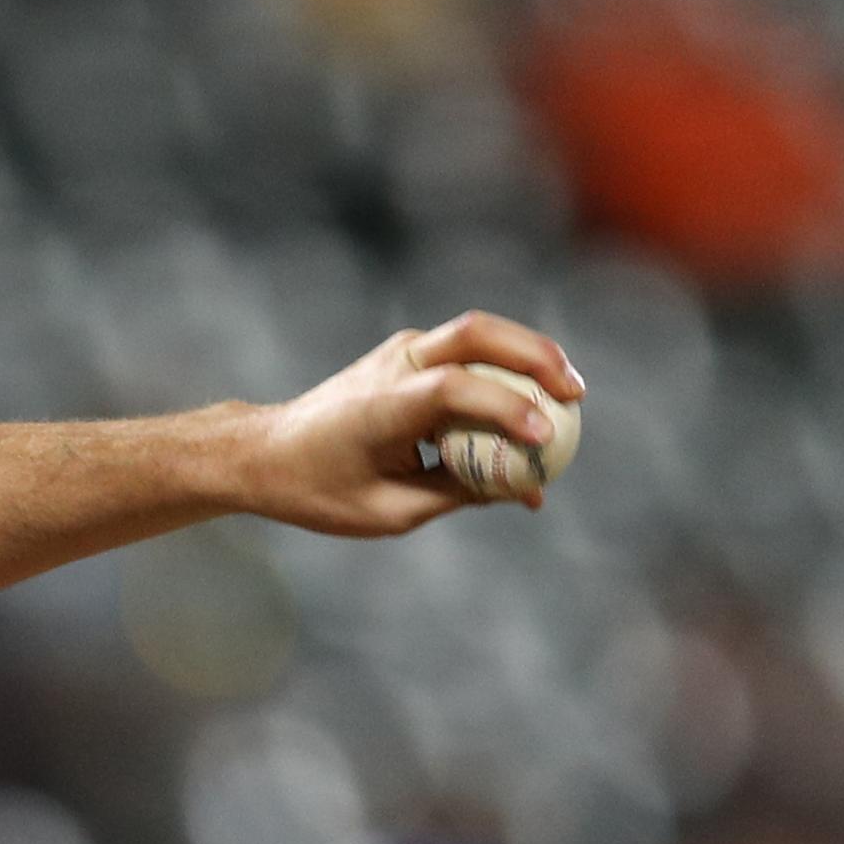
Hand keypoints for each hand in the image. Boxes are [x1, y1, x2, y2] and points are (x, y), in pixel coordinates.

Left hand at [241, 310, 582, 535]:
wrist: (266, 453)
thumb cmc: (320, 490)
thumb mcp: (389, 511)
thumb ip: (457, 495)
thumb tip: (524, 490)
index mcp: (381, 406)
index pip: (452, 390)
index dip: (504, 408)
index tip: (544, 437)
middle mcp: (393, 365)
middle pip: (476, 334)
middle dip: (535, 357)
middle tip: (577, 396)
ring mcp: (399, 351)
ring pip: (476, 332)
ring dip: (527, 353)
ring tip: (569, 392)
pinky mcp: (406, 353)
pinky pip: (466, 351)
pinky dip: (504, 367)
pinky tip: (533, 397)